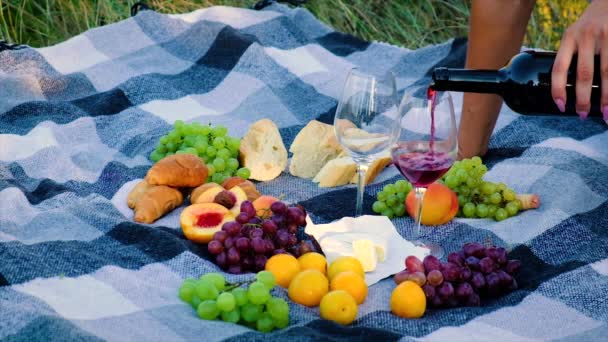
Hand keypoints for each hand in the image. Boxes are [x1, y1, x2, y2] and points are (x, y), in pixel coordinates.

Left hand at [551, 0, 607, 119]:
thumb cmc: (591, 24)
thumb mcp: (575, 34)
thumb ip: (571, 54)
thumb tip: (566, 88)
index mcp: (569, 37)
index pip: (559, 68)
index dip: (558, 89)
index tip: (560, 106)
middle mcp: (587, 36)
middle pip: (584, 74)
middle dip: (583, 99)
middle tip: (583, 115)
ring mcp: (607, 36)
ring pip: (607, 73)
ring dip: (607, 97)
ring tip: (605, 113)